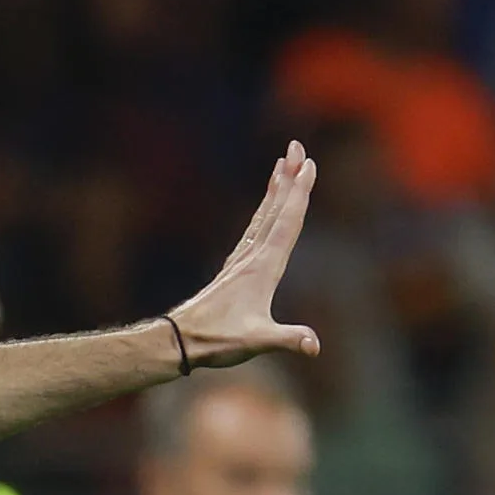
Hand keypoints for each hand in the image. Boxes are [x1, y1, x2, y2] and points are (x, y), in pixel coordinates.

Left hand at [169, 142, 321, 367]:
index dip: (299, 193)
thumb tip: (314, 346)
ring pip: (264, 217)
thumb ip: (287, 340)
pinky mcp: (235, 270)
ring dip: (276, 190)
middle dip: (289, 178)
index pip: (286, 223)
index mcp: (262, 268)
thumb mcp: (255, 341)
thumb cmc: (216, 340)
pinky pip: (255, 231)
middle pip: (275, 210)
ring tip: (283, 166)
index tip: (309, 164)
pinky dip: (264, 213)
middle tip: (297, 147)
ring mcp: (241, 262)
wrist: (179, 341)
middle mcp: (251, 257)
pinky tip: (266, 210)